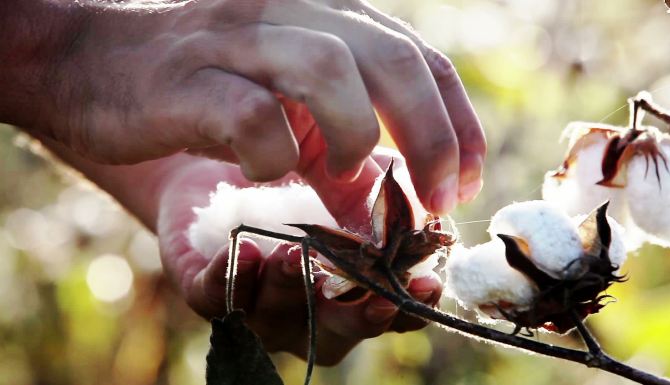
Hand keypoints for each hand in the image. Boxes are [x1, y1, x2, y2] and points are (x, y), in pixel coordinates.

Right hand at [3, 0, 484, 213]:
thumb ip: (336, 138)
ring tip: (346, 182)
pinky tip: (262, 172)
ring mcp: (236, 39)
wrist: (87, 60)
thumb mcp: (284, 101)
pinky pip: (252, 116)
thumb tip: (382, 193)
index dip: (457, 122)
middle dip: (432, 139)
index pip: (420, 56)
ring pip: (328, 71)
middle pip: (393, 60)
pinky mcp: (187, 79)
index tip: (464, 182)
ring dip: (355, 140)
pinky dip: (273, 156)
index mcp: (325, 14)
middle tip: (437, 203)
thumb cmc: (199, 84)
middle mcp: (290, 11)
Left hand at [157, 152, 442, 364]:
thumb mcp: (349, 169)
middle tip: (369, 294)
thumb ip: (384, 193)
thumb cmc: (304, 168)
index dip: (410, 306)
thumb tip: (424, 213)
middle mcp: (307, 310)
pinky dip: (233, 279)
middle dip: (356, 317)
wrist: (229, 154)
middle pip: (338, 335)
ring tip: (294, 256)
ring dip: (292, 291)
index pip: (389, 314)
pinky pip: (217, 301)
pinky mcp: (208, 290)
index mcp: (349, 290)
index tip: (425, 282)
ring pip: (278, 322)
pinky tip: (247, 249)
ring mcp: (258, 307)